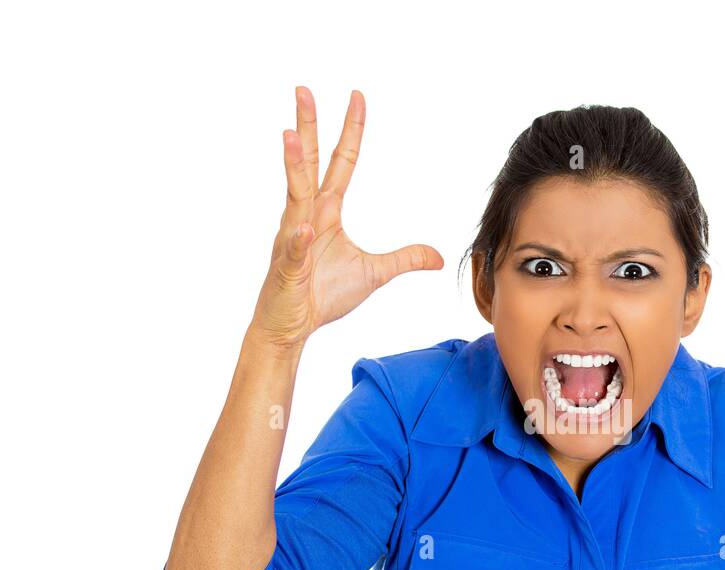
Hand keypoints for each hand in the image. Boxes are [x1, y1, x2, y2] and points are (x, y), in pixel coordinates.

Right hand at [250, 87, 443, 348]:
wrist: (291, 325)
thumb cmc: (323, 294)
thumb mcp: (374, 273)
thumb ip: (404, 259)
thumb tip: (438, 257)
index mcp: (326, 211)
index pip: (341, 162)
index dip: (350, 132)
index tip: (357, 98)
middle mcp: (305, 216)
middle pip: (308, 164)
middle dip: (307, 127)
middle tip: (304, 89)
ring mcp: (292, 239)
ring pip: (294, 196)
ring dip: (292, 166)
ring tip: (290, 136)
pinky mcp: (287, 268)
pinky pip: (293, 250)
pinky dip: (297, 240)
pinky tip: (302, 228)